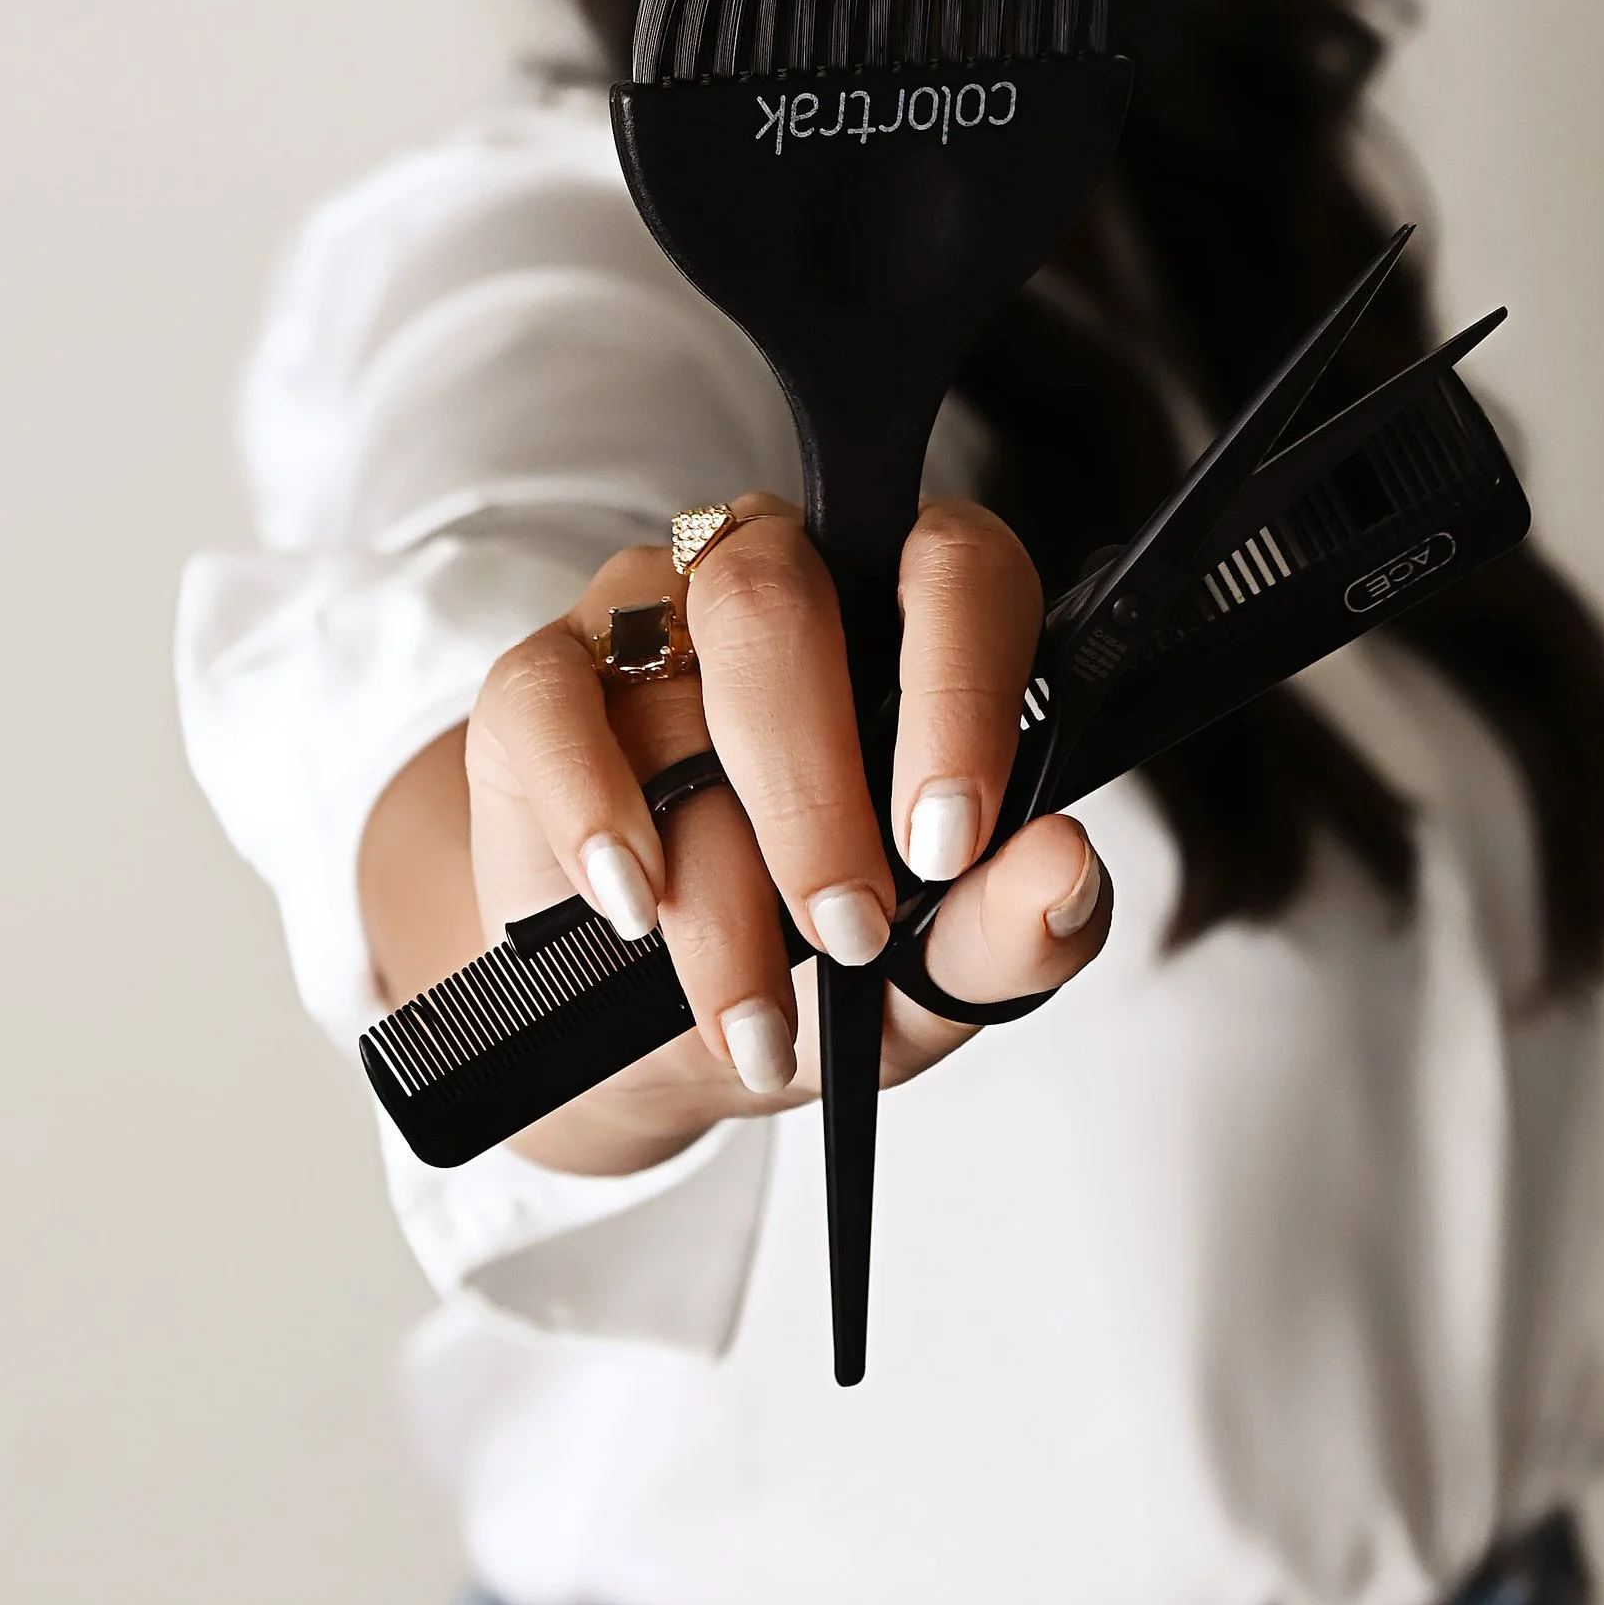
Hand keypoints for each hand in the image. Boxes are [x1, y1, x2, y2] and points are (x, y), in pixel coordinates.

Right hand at [463, 496, 1111, 1172]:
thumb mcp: (933, 977)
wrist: (656, 1035)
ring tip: (749, 1011)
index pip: (957, 569)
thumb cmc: (819, 967)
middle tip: (844, 934)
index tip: (947, 840)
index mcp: (907, 613)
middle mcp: (781, 580)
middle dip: (816, 797)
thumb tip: (1064, 867)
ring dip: (716, 878)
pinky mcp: (539, 678)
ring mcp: (650, 615)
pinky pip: (551, 703)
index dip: (956, 690)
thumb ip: (1014, 927)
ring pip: (674, 687)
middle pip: (784, 606)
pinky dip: (593, 817)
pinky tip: (631, 907)